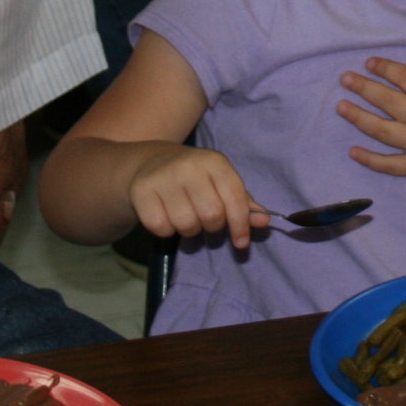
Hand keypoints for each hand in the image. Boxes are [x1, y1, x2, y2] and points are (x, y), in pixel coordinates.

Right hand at [124, 146, 268, 249]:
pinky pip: (161, 228)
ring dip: (189, 231)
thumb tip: (264, 222)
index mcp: (215, 162)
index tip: (241, 243)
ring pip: (186, 225)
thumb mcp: (221, 183)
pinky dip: (166, 231)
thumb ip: (243, 203)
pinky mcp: (141, 191)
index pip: (234, 199)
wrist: (152, 163)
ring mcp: (163, 177)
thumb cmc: (196, 178)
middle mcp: (189, 166)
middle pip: (211, 216)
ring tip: (186, 218)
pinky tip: (166, 217)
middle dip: (212, 227)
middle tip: (206, 221)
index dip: (241, 225)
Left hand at [338, 37, 405, 186]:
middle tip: (345, 79)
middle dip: (364, 88)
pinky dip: (370, 160)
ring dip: (359, 118)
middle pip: (389, 102)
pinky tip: (353, 151)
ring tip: (341, 107)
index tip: (369, 62)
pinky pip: (390, 165)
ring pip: (383, 131)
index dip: (387, 69)